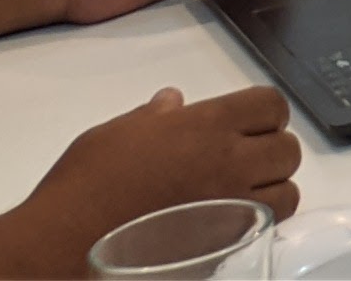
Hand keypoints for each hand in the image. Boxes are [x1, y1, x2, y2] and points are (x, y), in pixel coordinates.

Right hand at [4, 86, 299, 271]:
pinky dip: (258, 222)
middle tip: (247, 158)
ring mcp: (228, 208)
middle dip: (273, 150)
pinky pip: (263, 229)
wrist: (62, 244)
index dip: (265, 113)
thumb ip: (154, 117)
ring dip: (273, 189)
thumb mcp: (115, 134)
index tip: (250, 123)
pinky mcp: (220, 247)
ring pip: (287, 193)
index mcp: (205, 126)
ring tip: (245, 192)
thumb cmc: (83, 185)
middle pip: (288, 149)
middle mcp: (227, 164)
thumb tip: (173, 102)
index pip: (270, 105)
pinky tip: (229, 220)